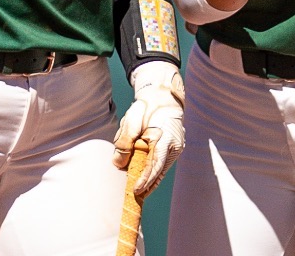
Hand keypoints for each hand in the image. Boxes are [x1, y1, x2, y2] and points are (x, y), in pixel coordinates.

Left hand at [113, 61, 184, 198]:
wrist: (162, 97)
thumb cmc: (146, 108)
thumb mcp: (131, 122)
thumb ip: (124, 143)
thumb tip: (118, 164)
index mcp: (166, 139)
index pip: (155, 165)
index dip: (146, 180)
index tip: (136, 190)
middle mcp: (175, 146)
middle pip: (159, 171)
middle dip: (147, 185)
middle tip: (134, 197)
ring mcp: (176, 148)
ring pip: (161, 169)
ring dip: (149, 180)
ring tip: (138, 193)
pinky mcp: (172, 148)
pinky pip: (162, 164)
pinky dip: (153, 173)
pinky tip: (145, 182)